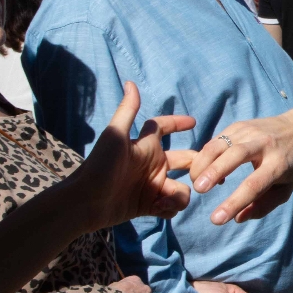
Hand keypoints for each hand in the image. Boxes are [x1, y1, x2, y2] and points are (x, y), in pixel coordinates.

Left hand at [77, 82, 196, 231]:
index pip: (163, 127)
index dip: (177, 123)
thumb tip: (131, 83)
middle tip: (206, 174)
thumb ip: (127, 111)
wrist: (85, 202)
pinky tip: (158, 209)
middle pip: (184, 159)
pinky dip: (170, 208)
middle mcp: (152, 164)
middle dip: (197, 165)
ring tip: (164, 200)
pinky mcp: (149, 205)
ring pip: (181, 186)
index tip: (194, 122)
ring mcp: (152, 185)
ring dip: (179, 194)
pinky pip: (172, 206)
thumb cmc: (99, 166)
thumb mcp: (115, 136)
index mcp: (145, 146)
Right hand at [190, 107, 292, 224]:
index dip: (234, 202)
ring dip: (203, 162)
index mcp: (278, 164)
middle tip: (198, 189)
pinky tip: (205, 170)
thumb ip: (264, 205)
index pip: (254, 185)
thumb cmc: (290, 165)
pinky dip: (206, 155)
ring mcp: (250, 131)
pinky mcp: (239, 125)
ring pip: (221, 144)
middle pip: (236, 156)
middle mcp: (264, 144)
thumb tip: (237, 218)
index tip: (216, 219)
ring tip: (196, 182)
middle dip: (215, 172)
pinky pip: (216, 140)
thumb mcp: (285, 188)